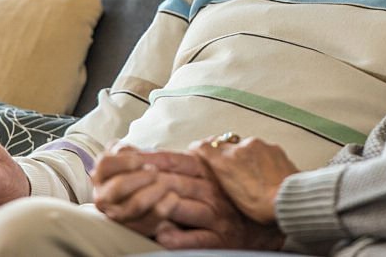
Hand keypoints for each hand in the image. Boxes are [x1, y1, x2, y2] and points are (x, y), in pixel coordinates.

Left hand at [92, 146, 283, 249]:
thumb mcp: (213, 174)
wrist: (267, 227)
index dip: (149, 158)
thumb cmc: (233, 199)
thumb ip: (190, 161)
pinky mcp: (220, 239)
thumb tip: (158, 146)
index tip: (123, 157)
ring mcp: (216, 215)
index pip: (174, 161)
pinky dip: (179, 237)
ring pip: (185, 206)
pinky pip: (197, 238)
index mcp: (209, 172)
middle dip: (146, 181)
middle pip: (175, 181)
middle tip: (118, 182)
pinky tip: (162, 234)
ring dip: (160, 206)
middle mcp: (212, 190)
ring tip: (135, 206)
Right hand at [192, 135, 298, 223]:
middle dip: (222, 152)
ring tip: (249, 173)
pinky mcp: (273, 147)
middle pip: (223, 144)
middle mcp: (239, 148)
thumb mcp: (231, 196)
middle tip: (224, 164)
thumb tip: (214, 169)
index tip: (196, 149)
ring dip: (243, 155)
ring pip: (243, 145)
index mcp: (225, 162)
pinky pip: (261, 148)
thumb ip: (221, 177)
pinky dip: (259, 156)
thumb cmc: (260, 206)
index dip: (198, 148)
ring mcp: (258, 145)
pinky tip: (264, 171)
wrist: (288, 199)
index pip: (204, 146)